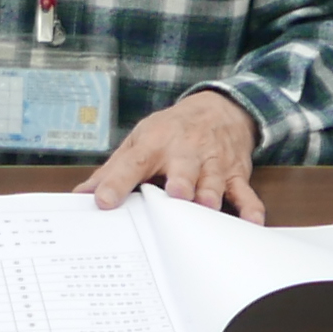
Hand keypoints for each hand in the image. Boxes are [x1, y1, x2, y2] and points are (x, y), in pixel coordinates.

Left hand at [86, 89, 261, 221]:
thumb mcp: (140, 140)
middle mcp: (186, 151)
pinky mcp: (236, 174)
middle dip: (181, 182)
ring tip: (206, 209)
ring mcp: (213, 163)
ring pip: (214, 181)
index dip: (116, 182)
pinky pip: (245, 193)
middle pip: (183, 168)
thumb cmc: (173, 130)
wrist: (220, 108)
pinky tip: (251, 223)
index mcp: (155, 143)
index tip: (104, 201)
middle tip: (175, 196)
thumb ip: (113, 170)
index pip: (132, 162)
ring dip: (211, 195)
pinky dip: (250, 208)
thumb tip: (81, 194)